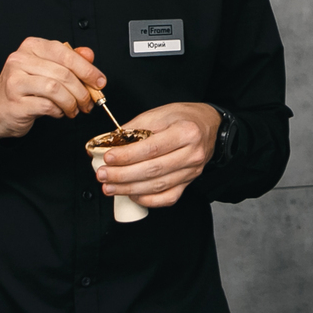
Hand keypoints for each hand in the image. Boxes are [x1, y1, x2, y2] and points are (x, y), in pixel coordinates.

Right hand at [0, 39, 105, 138]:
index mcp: (31, 46)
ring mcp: (15, 81)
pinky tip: (59, 112)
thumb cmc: (24, 87)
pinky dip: (58, 111)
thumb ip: (69, 59)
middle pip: (63, 73)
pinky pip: (46, 105)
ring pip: (55, 89)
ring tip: (74, 109)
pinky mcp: (15, 103)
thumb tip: (89, 55)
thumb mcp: (47, 69)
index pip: (65, 53)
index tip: (100, 81)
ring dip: (71, 102)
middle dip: (82, 90)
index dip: (87, 68)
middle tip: (89, 101)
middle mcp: (20, 60)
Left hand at [93, 102, 219, 209]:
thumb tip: (111, 141)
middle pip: (153, 170)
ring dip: (130, 189)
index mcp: (186, 132)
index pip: (152, 148)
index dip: (127, 155)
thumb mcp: (161, 113)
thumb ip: (137, 127)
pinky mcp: (189, 182)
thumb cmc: (184, 117)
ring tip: (110, 187)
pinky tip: (132, 195)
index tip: (107, 158)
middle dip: (123, 175)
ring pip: (158, 186)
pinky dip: (148, 200)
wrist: (210, 126)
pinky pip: (168, 198)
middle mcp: (192, 154)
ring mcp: (192, 171)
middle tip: (102, 175)